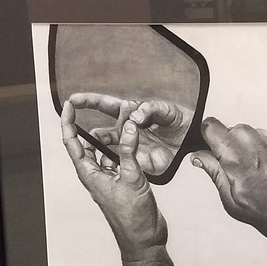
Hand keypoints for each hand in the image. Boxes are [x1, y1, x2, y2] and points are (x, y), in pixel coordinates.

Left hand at [61, 100, 179, 265]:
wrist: (143, 238)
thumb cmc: (133, 218)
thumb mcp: (132, 179)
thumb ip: (129, 151)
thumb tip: (129, 127)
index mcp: (90, 174)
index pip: (73, 143)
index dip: (69, 123)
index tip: (70, 106)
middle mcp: (95, 175)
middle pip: (87, 145)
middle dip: (92, 126)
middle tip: (100, 109)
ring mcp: (108, 179)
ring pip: (105, 151)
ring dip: (112, 138)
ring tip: (122, 122)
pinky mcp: (121, 182)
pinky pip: (118, 160)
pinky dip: (124, 149)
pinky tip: (133, 142)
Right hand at [67, 93, 192, 175]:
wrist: (194, 138)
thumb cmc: (179, 119)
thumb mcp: (166, 109)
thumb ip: (150, 109)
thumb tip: (135, 116)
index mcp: (129, 113)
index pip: (104, 105)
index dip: (87, 102)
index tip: (72, 100)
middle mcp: (126, 130)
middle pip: (100, 133)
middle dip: (91, 135)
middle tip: (90, 136)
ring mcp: (130, 146)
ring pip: (108, 151)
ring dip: (104, 151)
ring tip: (107, 152)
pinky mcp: (138, 160)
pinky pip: (123, 163)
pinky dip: (117, 164)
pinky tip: (115, 165)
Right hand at [189, 117, 266, 265]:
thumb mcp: (233, 202)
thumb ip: (214, 173)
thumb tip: (199, 157)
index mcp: (236, 156)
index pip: (209, 126)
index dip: (203, 137)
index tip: (203, 150)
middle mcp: (253, 142)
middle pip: (226, 129)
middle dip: (222, 145)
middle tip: (227, 170)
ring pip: (243, 135)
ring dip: (240, 149)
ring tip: (248, 176)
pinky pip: (259, 141)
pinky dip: (255, 153)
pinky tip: (262, 175)